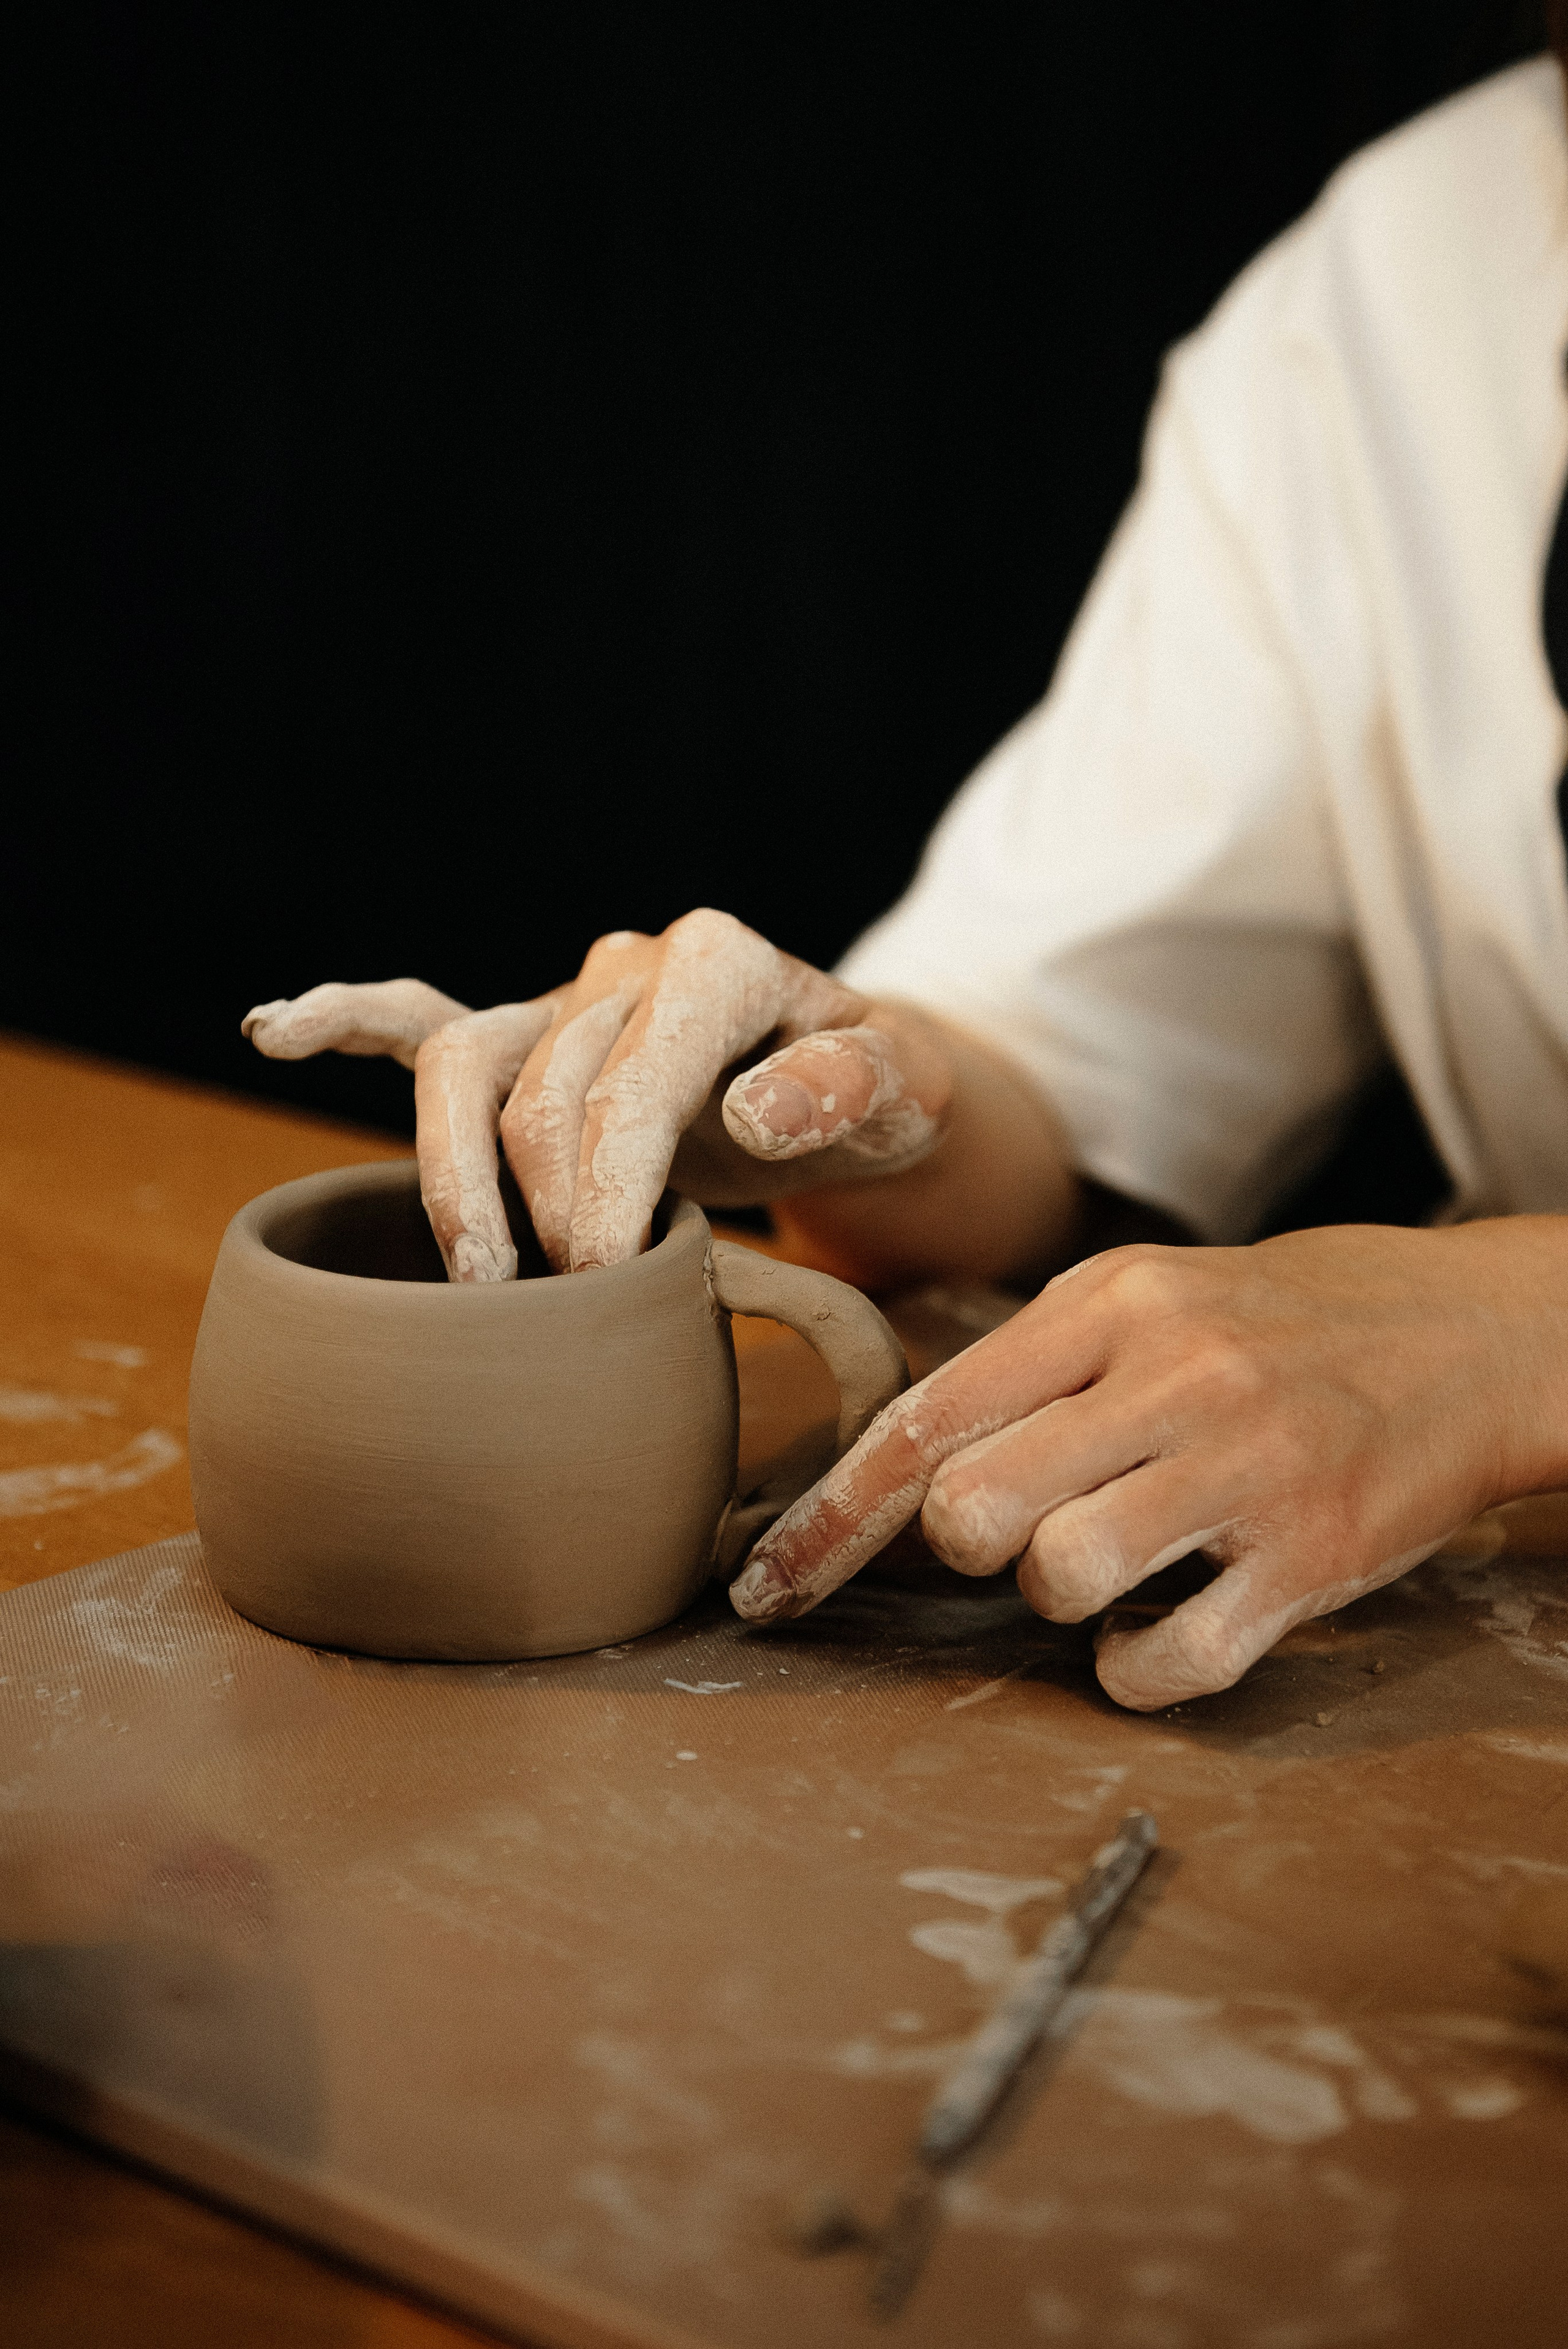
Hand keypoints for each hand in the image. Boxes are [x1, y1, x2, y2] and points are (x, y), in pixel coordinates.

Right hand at [243, 911, 951, 1278]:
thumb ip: (848, 1086)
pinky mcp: (527, 1035)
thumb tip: (753, 1107)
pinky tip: (274, 1029)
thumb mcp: (909, 1095)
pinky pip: (421, 1016)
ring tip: (478, 1275)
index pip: (633, 1074)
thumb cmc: (884, 1099)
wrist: (858, 1088)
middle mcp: (629, 966)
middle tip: (572, 1307)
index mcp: (718, 962)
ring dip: (457, 1175)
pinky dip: (347, 1019)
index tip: (612, 1277)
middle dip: (549, 1209)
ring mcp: (565, 999)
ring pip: (464, 1063)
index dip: (610, 1183)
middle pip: (544, 1089)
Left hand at [729, 1218, 1567, 1707]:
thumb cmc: (1271, 1323)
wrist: (1463, 1333)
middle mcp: (1171, 1376)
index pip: (926, 1418)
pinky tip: (1159, 1629)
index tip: (768, 1586)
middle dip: (968, 1547)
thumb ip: (1026, 1368)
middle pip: (973, 1508)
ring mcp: (1246, 1468)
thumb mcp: (1143, 1297)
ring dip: (1055, 1597)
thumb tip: (898, 1464)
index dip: (831, 1518)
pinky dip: (1135, 1671)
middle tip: (1025, 1530)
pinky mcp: (1313, 1558)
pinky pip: (1171, 1659)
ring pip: (1059, 1579)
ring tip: (1109, 1561)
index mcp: (1109, 1303)